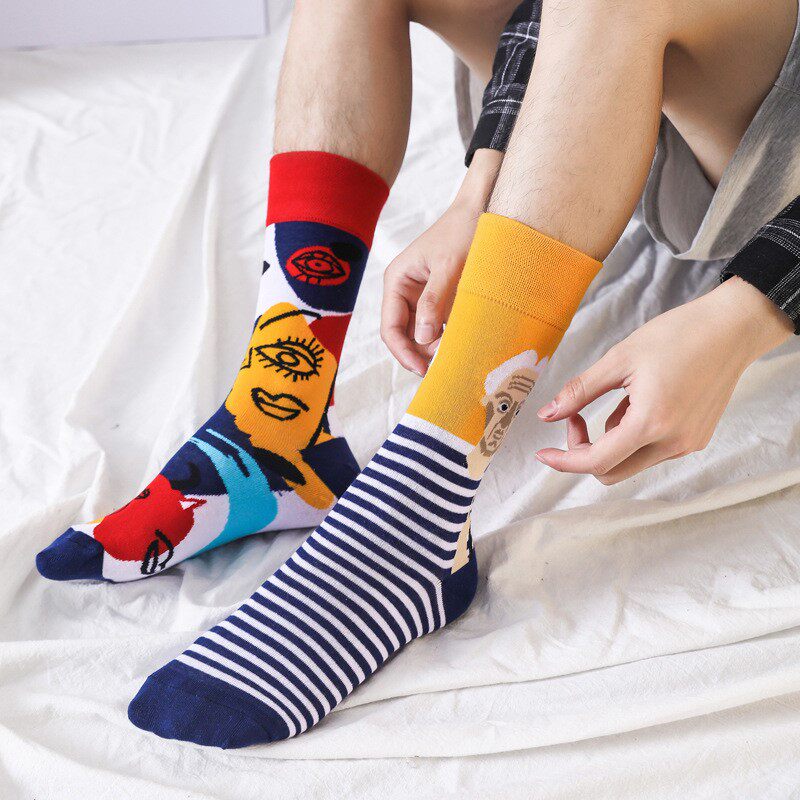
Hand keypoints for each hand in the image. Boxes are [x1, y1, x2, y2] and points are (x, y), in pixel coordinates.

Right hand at [381, 149, 501, 374]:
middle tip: (444, 369)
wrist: (483, 210)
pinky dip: (447, 339)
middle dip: (420, 354)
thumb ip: (435, 301)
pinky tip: (461, 346)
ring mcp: (422, 298)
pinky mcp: (440, 301)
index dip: (403, 353)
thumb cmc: (463, 232)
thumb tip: (424, 339)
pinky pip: (438, 327)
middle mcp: (404, 292)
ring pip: (422, 336)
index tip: (423, 370)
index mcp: (397, 281)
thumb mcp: (450, 266)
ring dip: (435, 349)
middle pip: (404, 337)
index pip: (390, 329)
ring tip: (455, 358)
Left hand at [535, 276, 793, 483]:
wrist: (733, 328)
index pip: (596, 461)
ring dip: (609, 442)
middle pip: (611, 471)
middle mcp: (673, 443)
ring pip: (631, 463)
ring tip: (618, 397)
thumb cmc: (678, 335)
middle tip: (576, 416)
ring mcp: (687, 444)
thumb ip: (580, 391)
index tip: (542, 453)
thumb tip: (547, 415)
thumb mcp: (619, 358)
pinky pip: (652, 451)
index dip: (563, 461)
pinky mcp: (696, 438)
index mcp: (651, 423)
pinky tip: (637, 402)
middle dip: (584, 451)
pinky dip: (632, 436)